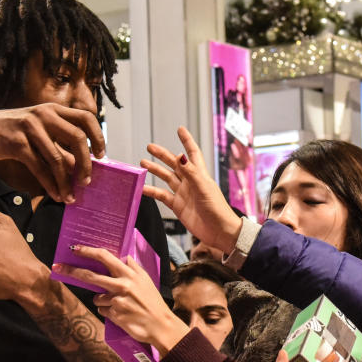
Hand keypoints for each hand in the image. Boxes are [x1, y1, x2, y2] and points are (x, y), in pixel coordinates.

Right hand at [0, 104, 104, 203]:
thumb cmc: (13, 132)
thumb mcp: (39, 134)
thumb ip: (60, 147)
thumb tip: (81, 166)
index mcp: (54, 110)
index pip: (86, 118)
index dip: (98, 136)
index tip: (101, 155)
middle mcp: (45, 114)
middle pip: (77, 137)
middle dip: (86, 163)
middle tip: (87, 181)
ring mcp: (31, 127)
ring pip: (58, 158)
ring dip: (66, 181)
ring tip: (70, 196)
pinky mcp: (17, 143)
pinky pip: (39, 167)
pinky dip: (50, 184)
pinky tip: (55, 194)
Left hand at [52, 245, 188, 354]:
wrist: (159, 325)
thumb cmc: (152, 301)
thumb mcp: (145, 280)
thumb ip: (132, 267)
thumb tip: (122, 255)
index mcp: (130, 273)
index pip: (105, 257)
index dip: (88, 251)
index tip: (75, 248)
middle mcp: (122, 285)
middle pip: (90, 275)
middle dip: (72, 270)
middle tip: (58, 267)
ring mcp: (117, 301)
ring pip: (97, 297)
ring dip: (103, 300)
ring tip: (120, 304)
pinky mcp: (114, 314)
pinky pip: (103, 310)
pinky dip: (109, 311)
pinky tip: (122, 313)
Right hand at [143, 127, 242, 254]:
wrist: (219, 232)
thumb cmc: (217, 209)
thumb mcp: (203, 188)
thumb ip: (190, 172)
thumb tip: (180, 155)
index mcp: (199, 174)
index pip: (192, 153)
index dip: (186, 140)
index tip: (180, 129)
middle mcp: (190, 181)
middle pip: (174, 163)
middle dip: (163, 155)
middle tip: (150, 147)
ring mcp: (183, 193)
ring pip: (166, 177)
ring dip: (155, 170)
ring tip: (142, 163)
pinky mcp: (178, 205)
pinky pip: (162, 195)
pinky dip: (152, 191)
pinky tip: (142, 188)